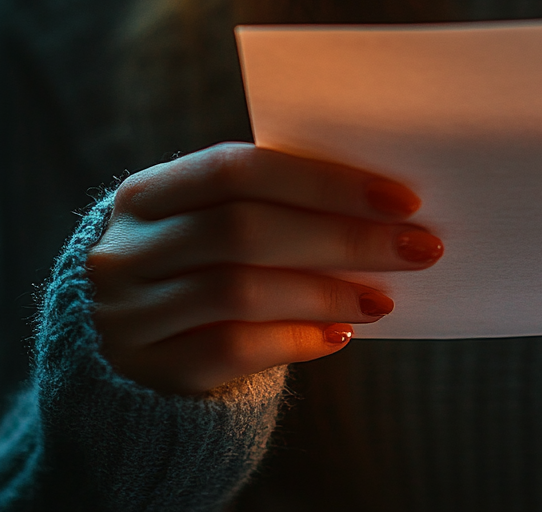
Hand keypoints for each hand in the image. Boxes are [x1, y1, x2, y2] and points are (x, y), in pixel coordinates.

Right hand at [87, 142, 443, 394]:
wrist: (124, 358)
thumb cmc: (198, 271)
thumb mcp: (211, 228)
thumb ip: (272, 209)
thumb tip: (385, 210)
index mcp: (145, 194)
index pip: (237, 169)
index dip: (322, 181)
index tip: (401, 199)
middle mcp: (125, 250)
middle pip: (244, 230)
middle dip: (343, 237)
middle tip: (417, 248)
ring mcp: (127, 314)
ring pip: (240, 291)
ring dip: (326, 292)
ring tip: (382, 298)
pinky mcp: (146, 371)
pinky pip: (231, 350)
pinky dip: (296, 338)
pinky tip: (339, 335)